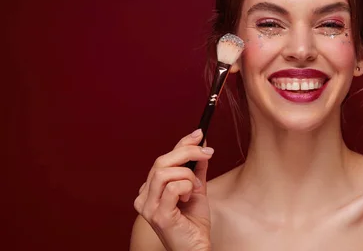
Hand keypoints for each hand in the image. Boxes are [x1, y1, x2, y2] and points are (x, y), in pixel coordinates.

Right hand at [134, 129, 213, 250]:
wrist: (196, 248)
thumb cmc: (194, 223)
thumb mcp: (196, 189)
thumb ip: (197, 169)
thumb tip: (201, 145)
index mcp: (150, 190)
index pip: (163, 159)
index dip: (182, 144)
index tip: (199, 134)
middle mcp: (144, 197)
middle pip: (161, 161)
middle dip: (188, 152)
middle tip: (207, 152)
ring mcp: (148, 207)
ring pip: (164, 172)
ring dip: (187, 175)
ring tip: (196, 187)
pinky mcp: (158, 215)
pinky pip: (172, 187)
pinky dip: (186, 187)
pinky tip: (191, 197)